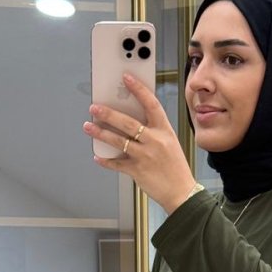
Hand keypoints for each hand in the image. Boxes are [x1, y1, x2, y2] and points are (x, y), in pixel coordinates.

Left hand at [83, 74, 197, 213]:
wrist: (182, 193)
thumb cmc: (175, 168)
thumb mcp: (170, 144)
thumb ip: (153, 132)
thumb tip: (130, 123)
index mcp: (165, 131)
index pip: (151, 104)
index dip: (138, 89)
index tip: (126, 78)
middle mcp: (155, 141)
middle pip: (127, 122)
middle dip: (108, 114)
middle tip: (94, 108)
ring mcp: (145, 156)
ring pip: (118, 141)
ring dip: (101, 133)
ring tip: (88, 127)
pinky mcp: (138, 170)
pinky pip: (117, 163)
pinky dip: (106, 161)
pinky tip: (98, 157)